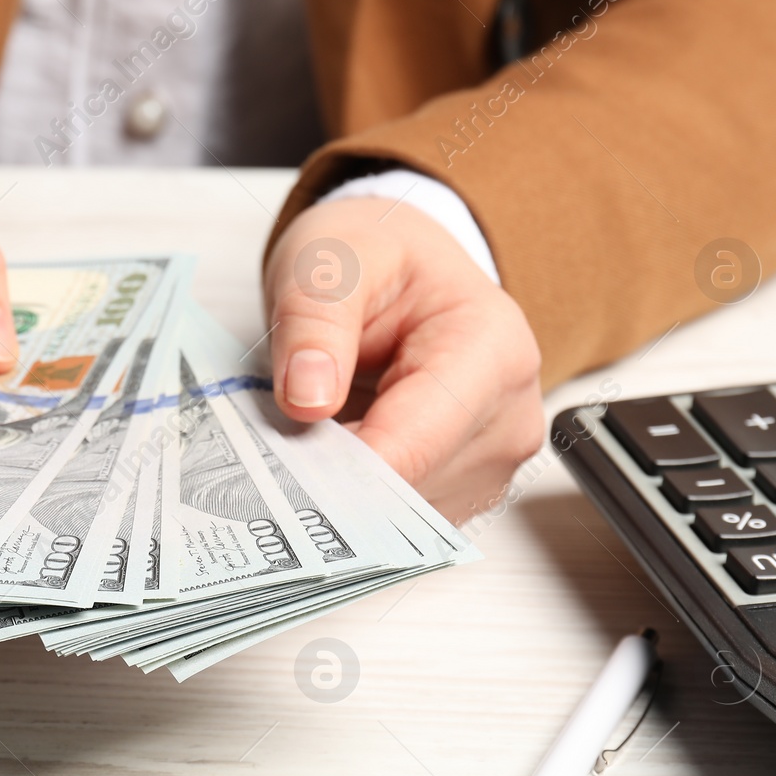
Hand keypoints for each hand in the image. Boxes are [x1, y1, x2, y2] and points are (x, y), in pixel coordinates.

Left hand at [265, 197, 543, 523]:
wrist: (403, 264)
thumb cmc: (377, 257)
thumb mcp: (330, 261)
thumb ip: (315, 323)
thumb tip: (308, 397)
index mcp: (492, 349)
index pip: (413, 444)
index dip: (339, 473)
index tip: (274, 481)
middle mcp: (509, 414)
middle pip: (410, 487)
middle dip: (333, 482)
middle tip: (265, 457)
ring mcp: (494, 459)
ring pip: (404, 516)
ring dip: (342, 495)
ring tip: (297, 447)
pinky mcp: (468, 486)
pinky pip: (404, 519)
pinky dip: (358, 501)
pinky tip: (325, 464)